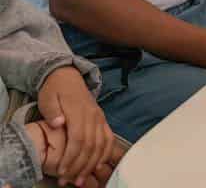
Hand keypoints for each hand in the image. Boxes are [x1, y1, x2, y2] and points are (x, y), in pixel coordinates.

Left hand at [37, 65, 114, 186]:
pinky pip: (108, 139)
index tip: (62, 171)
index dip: (71, 156)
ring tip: (81, 179)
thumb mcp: (48, 98)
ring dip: (92, 163)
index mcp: (78, 110)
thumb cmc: (55, 90)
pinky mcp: (102, 120)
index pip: (78, 138)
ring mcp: (100, 117)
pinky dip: (104, 154)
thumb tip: (58, 123)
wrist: (68, 77)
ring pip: (101, 144)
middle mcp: (93, 115)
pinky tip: (97, 165)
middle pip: (91, 145)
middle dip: (81, 165)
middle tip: (70, 181)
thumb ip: (52, 111)